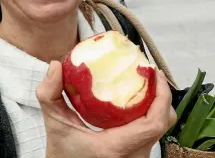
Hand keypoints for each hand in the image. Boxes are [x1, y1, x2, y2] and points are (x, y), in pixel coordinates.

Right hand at [37, 62, 175, 157]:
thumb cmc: (64, 156)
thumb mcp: (56, 126)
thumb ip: (50, 95)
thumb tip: (55, 65)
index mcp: (118, 147)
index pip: (154, 123)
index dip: (162, 96)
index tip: (155, 73)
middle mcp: (135, 154)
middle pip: (164, 121)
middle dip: (162, 94)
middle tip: (150, 73)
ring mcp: (139, 156)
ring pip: (161, 127)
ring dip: (158, 103)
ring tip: (146, 82)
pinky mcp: (138, 155)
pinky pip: (153, 132)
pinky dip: (151, 113)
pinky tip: (138, 98)